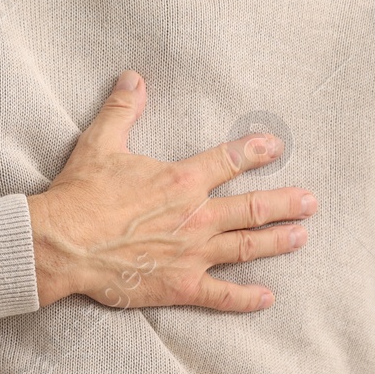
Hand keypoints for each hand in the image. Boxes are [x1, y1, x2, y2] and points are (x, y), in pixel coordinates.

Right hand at [27, 71, 317, 310]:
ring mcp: (191, 254)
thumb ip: (123, 109)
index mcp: (180, 180)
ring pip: (246, 246)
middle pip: (251, 208)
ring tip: (301, 236)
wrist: (63, 243)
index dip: (254, 152)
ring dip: (277, 241)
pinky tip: (268, 296)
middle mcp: (195, 216)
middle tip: (311, 201)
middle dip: (285, 202)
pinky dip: (246, 297)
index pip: (228, 160)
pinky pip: (221, 295)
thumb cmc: (81, 193)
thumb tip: (134, 76)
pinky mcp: (180, 285)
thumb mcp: (101, 143)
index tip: (275, 146)